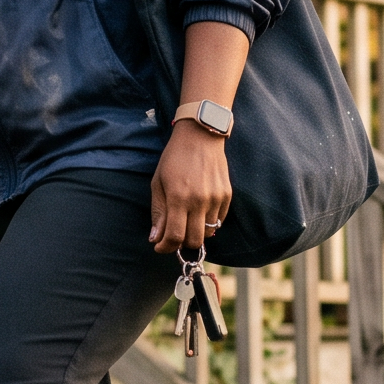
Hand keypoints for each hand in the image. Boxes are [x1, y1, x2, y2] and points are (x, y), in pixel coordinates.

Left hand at [149, 123, 232, 253]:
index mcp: (179, 197)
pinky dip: (208, 223)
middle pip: (194, 240)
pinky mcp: (227, 195)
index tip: (159, 247)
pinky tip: (199, 211)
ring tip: (186, 220)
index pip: (174, 236)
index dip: (165, 247)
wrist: (201, 136)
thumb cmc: (174, 158)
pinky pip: (218, 221)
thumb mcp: (158, 183)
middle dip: (181, 244)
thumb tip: (156, 238)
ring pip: (208, 233)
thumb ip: (158, 212)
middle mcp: (199, 200)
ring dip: (195, 232)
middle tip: (173, 236)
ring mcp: (216, 198)